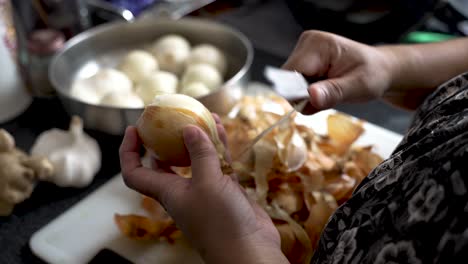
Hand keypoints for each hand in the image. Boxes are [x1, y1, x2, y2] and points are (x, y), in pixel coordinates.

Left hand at [119, 116, 287, 263]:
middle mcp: (182, 190)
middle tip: (168, 118)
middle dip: (164, 139)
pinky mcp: (226, 190)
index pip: (135, 172)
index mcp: (167, 192)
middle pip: (165, 162)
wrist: (249, 250)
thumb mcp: (207, 183)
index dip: (128, 151)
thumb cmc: (220, 221)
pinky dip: (218, 146)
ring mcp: (205, 190)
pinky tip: (221, 128)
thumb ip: (199, 154)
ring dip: (196, 137)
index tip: (133, 129)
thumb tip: (188, 127)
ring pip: (195, 158)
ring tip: (200, 114)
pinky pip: (218, 163)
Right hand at [283, 30, 393, 110]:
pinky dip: (308, 95)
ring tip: (330, 94)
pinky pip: (294, 86)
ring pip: (289, 86)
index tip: (319, 102)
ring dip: (307, 98)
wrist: (379, 69)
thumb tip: (312, 96)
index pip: (290, 74)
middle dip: (304, 97)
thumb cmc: (373, 74)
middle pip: (287, 81)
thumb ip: (334, 92)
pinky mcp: (303, 62)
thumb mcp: (358, 86)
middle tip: (329, 98)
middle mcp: (306, 44)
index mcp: (318, 44)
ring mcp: (303, 52)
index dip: (299, 94)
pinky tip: (324, 91)